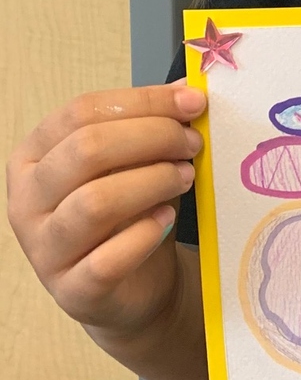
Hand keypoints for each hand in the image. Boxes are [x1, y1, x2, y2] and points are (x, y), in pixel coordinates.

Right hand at [6, 81, 204, 341]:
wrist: (134, 287)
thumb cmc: (131, 213)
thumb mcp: (137, 161)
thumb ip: (155, 124)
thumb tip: (188, 88)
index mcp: (35, 156)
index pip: (81, 112)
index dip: (143, 101)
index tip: (193, 102)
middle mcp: (28, 200)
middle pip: (86, 150)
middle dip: (152, 138)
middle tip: (192, 143)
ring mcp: (44, 250)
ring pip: (94, 203)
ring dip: (152, 182)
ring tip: (185, 176)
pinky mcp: (72, 292)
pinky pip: (106, 260)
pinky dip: (144, 235)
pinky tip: (166, 219)